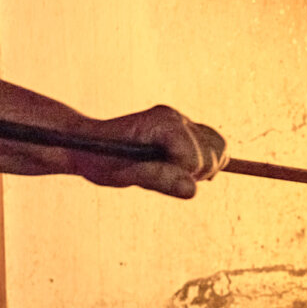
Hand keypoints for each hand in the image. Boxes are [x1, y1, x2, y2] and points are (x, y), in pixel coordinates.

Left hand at [80, 106, 226, 199]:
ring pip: (219, 149)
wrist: (87, 144)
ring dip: (202, 168)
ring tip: (171, 172)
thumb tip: (192, 190)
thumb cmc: (101, 159)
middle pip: (213, 153)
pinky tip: (182, 168)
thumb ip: (159, 179)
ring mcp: (181, 121)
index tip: (151, 175)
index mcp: (162, 123)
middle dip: (193, 172)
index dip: (178, 175)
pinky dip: (206, 161)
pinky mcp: (183, 129)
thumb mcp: (124, 174)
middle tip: (160, 175)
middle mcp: (175, 117)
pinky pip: (214, 146)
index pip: (194, 158)